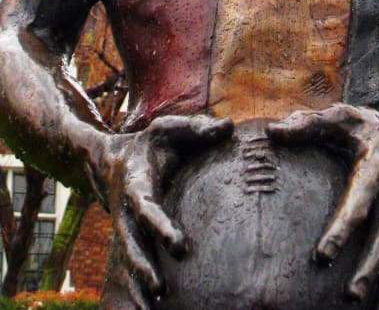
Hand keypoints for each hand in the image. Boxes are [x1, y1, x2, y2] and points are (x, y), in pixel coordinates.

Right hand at [86, 114, 232, 308]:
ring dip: (139, 284)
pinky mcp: (130, 241)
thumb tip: (228, 127)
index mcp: (136, 185)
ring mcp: (125, 230)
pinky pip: (130, 268)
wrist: (110, 162)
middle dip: (144, 266)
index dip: (160, 226)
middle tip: (162, 287)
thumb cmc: (149, 145)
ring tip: (156, 305)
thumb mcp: (168, 129)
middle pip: (131, 244)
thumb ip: (196, 128)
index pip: (147, 208)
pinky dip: (136, 290)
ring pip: (128, 261)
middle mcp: (126, 212)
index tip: (178, 245)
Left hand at [268, 103, 378, 304]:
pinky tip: (378, 307)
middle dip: (367, 270)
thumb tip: (271, 133)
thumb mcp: (345, 116)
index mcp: (377, 169)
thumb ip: (308, 124)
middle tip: (348, 297)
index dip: (342, 231)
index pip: (360, 204)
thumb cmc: (375, 127)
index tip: (322, 256)